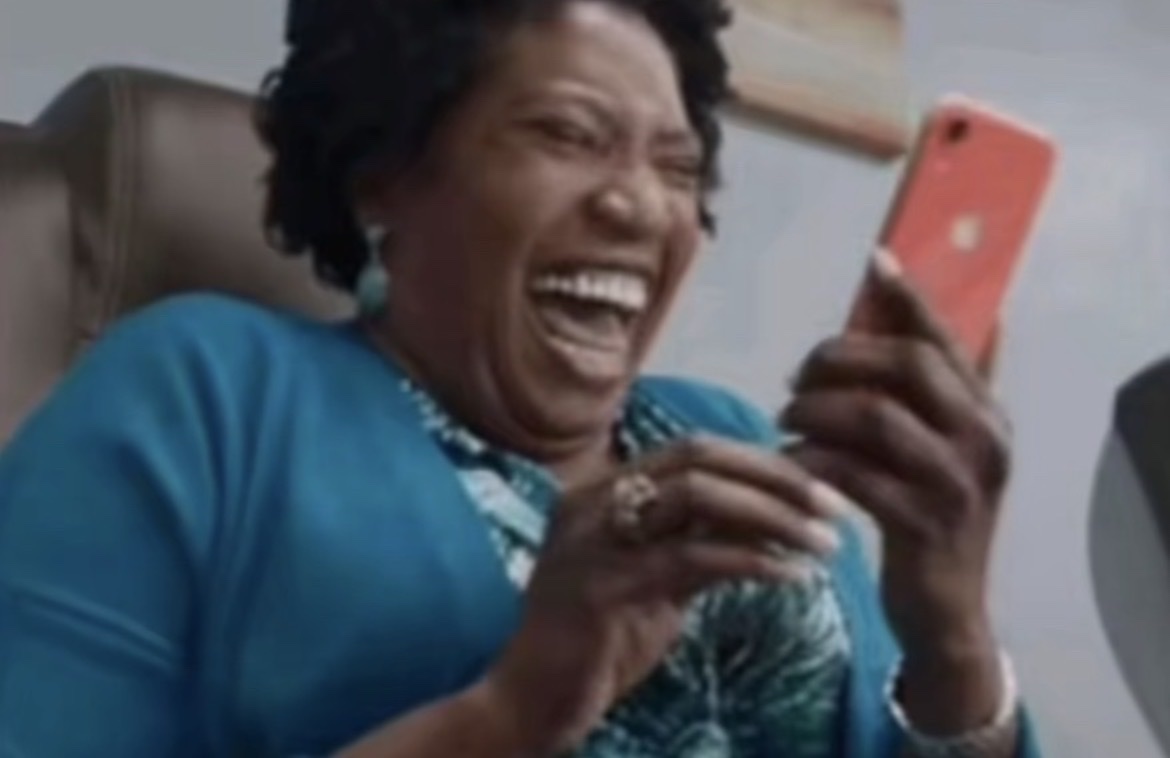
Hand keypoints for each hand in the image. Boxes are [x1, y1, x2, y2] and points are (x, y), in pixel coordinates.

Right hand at [481, 435, 846, 754]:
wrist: (533, 699)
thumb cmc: (598, 640)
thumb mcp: (656, 580)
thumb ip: (698, 541)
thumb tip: (772, 517)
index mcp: (603, 489)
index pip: (694, 448)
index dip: (761, 460)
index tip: (819, 487)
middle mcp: (594, 499)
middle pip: (698, 457)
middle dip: (775, 477)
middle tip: (833, 508)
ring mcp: (594, 536)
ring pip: (697, 496)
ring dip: (773, 516)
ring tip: (825, 544)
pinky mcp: (604, 583)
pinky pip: (692, 556)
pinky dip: (752, 560)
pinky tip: (793, 577)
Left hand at [781, 249, 1011, 727]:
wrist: (945, 607)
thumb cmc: (927, 512)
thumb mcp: (931, 448)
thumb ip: (913, 389)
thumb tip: (882, 304)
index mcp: (986, 411)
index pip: (945, 338)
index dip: (909, 298)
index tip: (873, 262)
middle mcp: (983, 438)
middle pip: (906, 366)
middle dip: (838, 359)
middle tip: (795, 379)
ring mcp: (956, 483)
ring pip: (875, 417)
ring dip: (815, 409)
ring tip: (785, 418)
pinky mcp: (922, 524)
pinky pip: (853, 473)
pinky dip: (812, 459)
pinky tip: (790, 459)